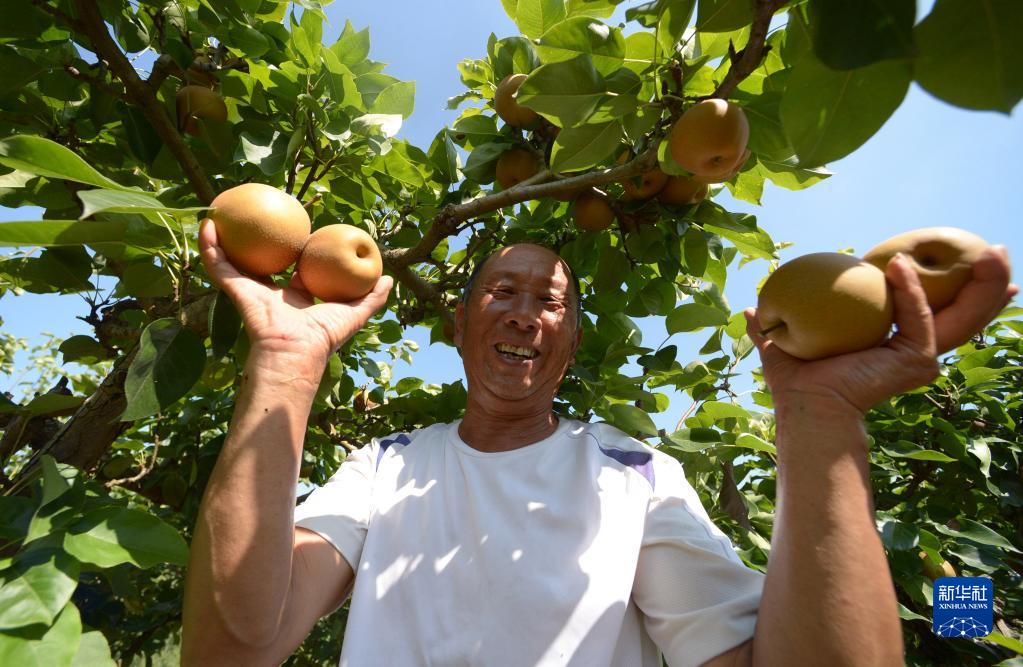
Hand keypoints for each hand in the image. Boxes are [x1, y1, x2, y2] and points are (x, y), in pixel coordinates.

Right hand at [198, 219, 392, 371]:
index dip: (301, 251)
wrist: (296, 351)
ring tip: (223, 211)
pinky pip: (217, 263)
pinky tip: (208, 223)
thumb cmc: (324, 335)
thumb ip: (373, 298)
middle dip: (262, 240)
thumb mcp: (355, 313)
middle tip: (265, 214)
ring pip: (234, 258)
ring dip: (226, 237)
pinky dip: (209, 244)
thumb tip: (389, 279)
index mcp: (297, 297)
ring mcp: (251, 290)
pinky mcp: (235, 289)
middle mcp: (273, 292)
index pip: (297, 269)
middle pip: (264, 260)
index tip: (306, 232)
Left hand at [745, 245, 1016, 413]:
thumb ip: (771, 324)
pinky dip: (910, 290)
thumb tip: (751, 307)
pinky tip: (899, 265)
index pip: (933, 309)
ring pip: (961, 314)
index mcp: (894, 343)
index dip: (955, 287)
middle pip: (962, 311)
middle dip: (988, 282)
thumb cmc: (797, 383)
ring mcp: (919, 357)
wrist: (806, 406)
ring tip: (995, 251)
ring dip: (983, 282)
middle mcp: (915, 350)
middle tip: (998, 250)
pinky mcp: (915, 360)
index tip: (975, 261)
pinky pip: (918, 317)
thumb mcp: (784, 341)